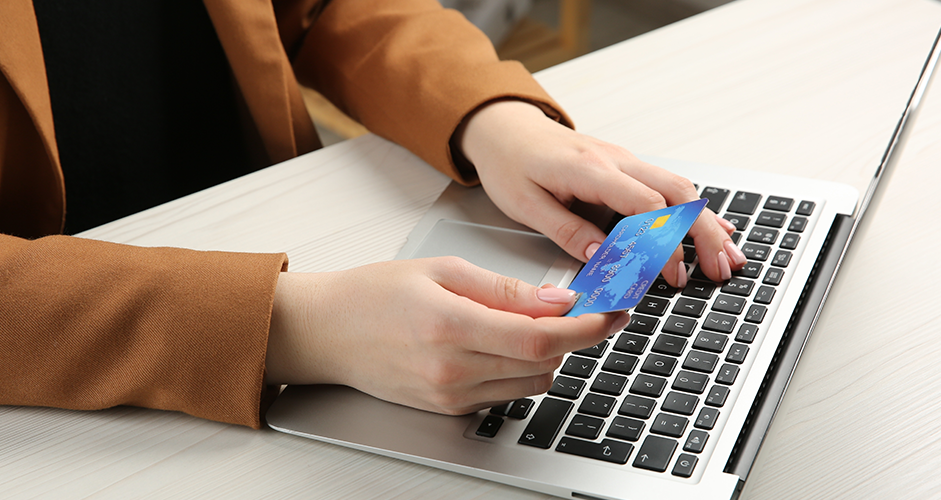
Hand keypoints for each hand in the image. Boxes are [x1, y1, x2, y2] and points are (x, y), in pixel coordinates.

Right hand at [265, 257, 628, 414]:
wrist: (327, 331)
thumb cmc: (374, 293)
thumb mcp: (442, 269)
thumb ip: (505, 290)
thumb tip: (558, 300)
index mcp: (451, 326)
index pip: (541, 339)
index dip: (587, 328)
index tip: (613, 313)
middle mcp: (453, 370)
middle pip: (544, 365)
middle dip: (575, 338)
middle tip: (582, 310)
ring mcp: (450, 396)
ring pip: (531, 384)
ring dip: (547, 356)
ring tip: (527, 324)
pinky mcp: (448, 408)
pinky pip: (505, 394)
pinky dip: (518, 370)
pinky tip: (501, 344)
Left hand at [455, 100, 745, 284]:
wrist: (505, 129)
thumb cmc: (510, 164)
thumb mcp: (525, 205)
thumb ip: (566, 231)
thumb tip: (602, 257)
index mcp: (590, 169)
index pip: (645, 205)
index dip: (665, 242)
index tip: (674, 274)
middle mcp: (615, 160)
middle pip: (677, 193)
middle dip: (705, 232)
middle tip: (720, 269)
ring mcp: (624, 160)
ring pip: (680, 188)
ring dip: (708, 222)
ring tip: (727, 256)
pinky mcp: (625, 167)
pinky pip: (668, 185)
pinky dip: (694, 209)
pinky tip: (715, 227)